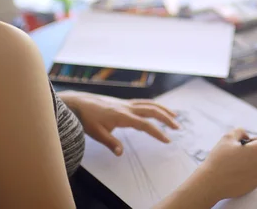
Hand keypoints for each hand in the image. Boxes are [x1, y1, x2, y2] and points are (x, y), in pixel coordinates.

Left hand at [60, 92, 179, 155]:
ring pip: (149, 104)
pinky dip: (153, 106)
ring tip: (174, 116)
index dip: (157, 132)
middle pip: (152, 110)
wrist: (79, 102)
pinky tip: (156, 111)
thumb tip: (121, 153)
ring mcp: (126, 103)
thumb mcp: (96, 133)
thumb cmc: (87, 118)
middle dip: (166, 118)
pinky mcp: (123, 102)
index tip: (167, 140)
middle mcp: (127, 107)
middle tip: (177, 127)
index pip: (145, 124)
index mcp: (122, 116)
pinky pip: (143, 103)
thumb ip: (110, 143)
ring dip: (163, 109)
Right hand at [192, 129, 256, 202]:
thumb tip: (247, 137)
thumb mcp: (228, 137)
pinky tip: (235, 173)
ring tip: (235, 163)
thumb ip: (241, 131)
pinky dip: (249, 171)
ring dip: (251, 161)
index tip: (248, 143)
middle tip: (237, 153)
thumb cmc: (220, 159)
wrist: (212, 183)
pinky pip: (256, 174)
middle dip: (254, 150)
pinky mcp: (256, 185)